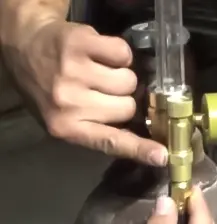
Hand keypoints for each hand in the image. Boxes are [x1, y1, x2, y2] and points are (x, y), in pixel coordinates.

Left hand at [1, 19, 166, 164]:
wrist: (24, 46)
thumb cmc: (49, 88)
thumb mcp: (65, 119)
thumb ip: (101, 131)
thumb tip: (155, 150)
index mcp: (65, 128)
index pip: (110, 142)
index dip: (140, 149)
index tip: (162, 156)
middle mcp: (67, 103)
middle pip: (128, 106)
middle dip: (121, 98)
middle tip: (100, 89)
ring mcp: (72, 72)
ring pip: (129, 80)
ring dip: (120, 74)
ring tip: (99, 70)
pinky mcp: (78, 43)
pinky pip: (122, 53)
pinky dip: (117, 52)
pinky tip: (99, 53)